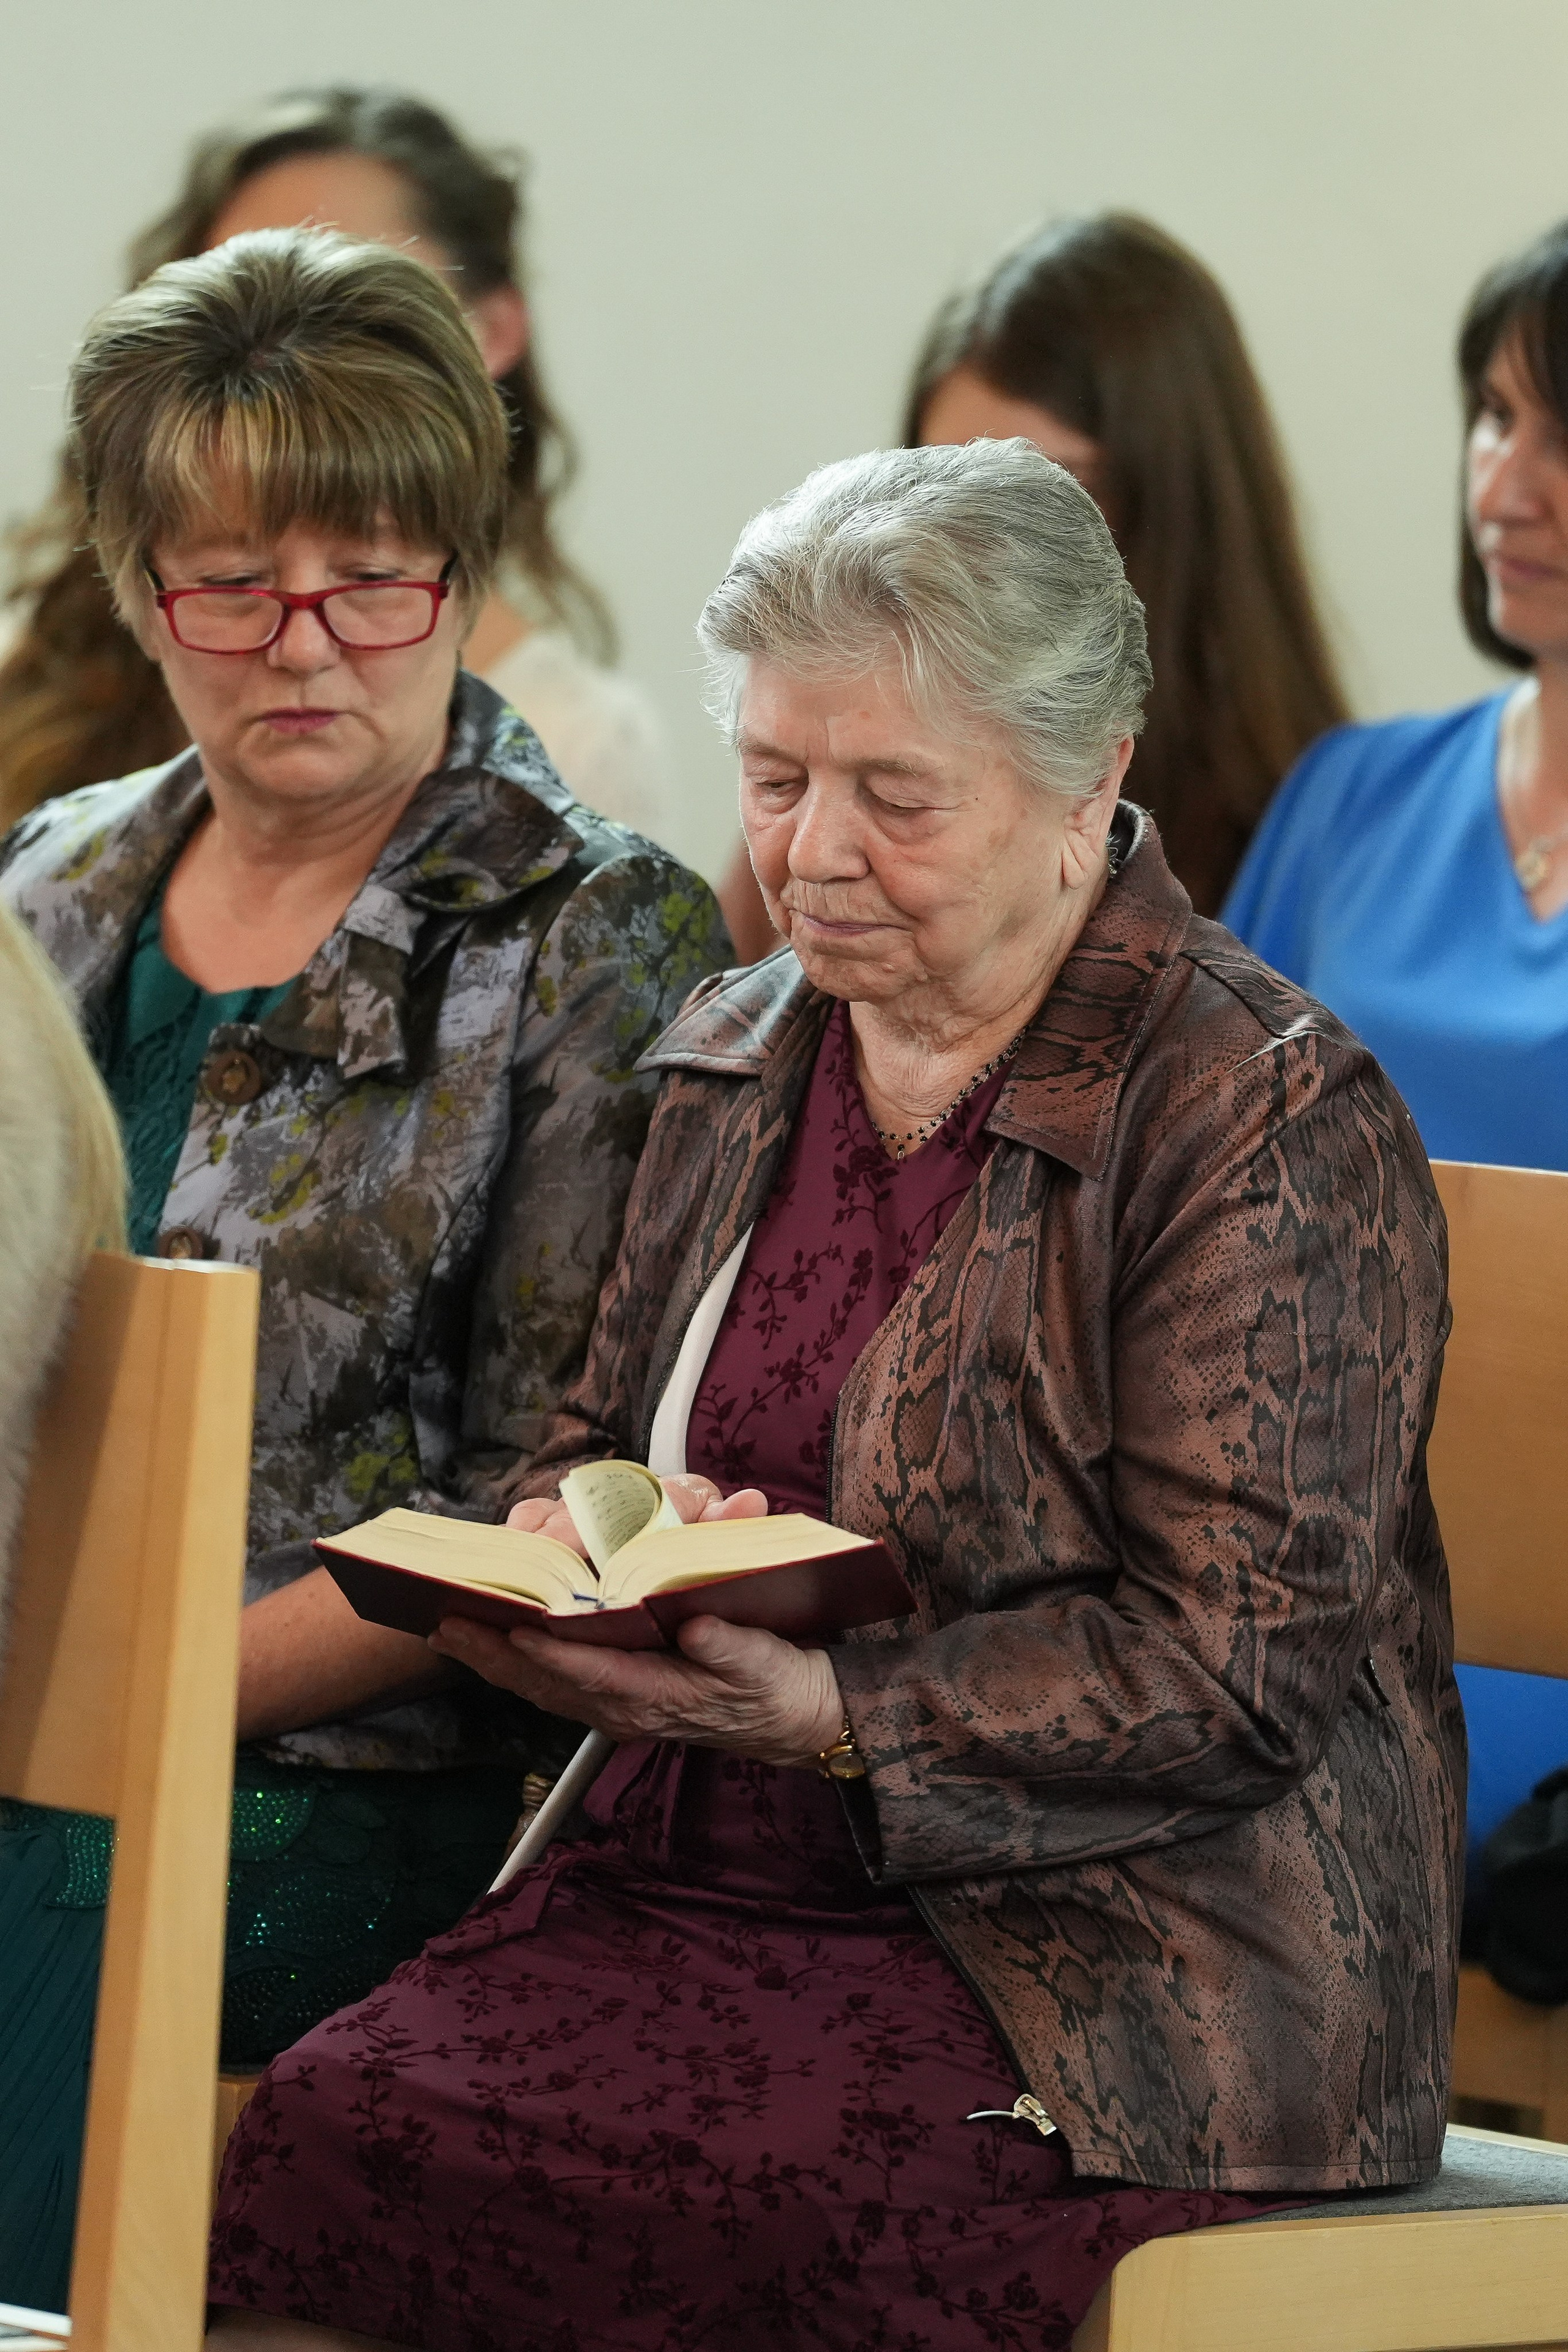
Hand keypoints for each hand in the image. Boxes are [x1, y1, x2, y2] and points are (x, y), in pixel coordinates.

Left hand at [436, 1469, 839, 1765]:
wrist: (799, 1722)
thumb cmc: (781, 1688)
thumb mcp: (768, 1664)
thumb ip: (731, 1647)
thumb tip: (695, 1628)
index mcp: (660, 1697)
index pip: (589, 1671)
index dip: (547, 1649)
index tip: (510, 1625)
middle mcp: (629, 1707)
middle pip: (546, 1682)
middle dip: (492, 1654)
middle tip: (443, 1624)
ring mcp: (622, 1707)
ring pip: (543, 1686)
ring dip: (494, 1659)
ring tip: (450, 1630)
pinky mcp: (624, 1700)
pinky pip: (558, 1684)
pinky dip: (521, 1665)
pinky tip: (498, 1645)